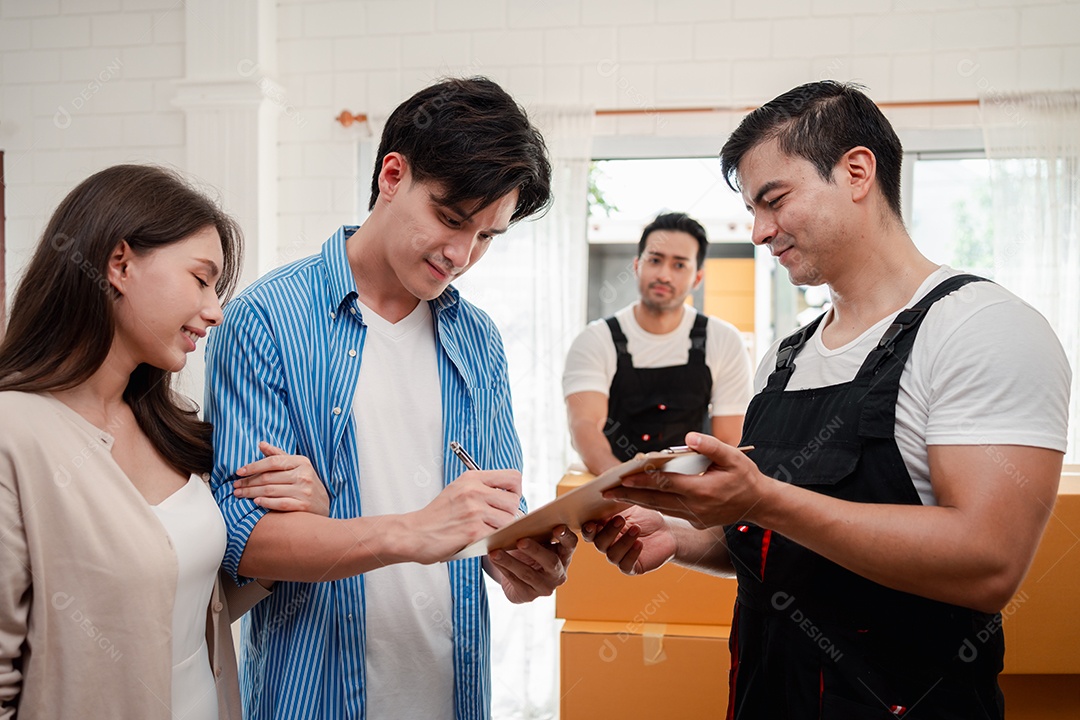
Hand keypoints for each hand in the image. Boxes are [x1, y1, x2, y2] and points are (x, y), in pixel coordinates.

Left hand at [233, 441, 330, 515]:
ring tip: (239, 494)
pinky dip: (266, 502)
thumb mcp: (297, 465)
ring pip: (271, 491)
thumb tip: (261, 444)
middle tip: (235, 486)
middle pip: (269, 478)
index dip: (253, 466)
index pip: (273, 462)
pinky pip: (279, 503)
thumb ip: (278, 455)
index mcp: (301, 462)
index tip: (239, 472)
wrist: (324, 504)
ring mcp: (304, 491)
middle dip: (248, 482)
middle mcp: (303, 475)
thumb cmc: (306, 482)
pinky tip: (255, 502)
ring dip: (251, 493)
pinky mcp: (303, 506)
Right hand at [407, 469, 522, 563]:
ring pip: (509, 520)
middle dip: (509, 514)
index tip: (506, 502)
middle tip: (495, 522)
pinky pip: (498, 535)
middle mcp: (474, 490)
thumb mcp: (458, 490)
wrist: (413, 533)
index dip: (515, 492)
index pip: (513, 477)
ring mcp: (474, 510)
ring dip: (501, 530)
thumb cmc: (437, 516)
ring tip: (485, 532)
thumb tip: (512, 497)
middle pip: (514, 501)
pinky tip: (480, 540)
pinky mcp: (473, 531)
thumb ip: (483, 489)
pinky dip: (493, 540)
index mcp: (472, 478)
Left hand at [488, 525, 576, 603]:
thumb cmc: (528, 551)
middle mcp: (558, 573)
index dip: (566, 536)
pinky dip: (502, 568)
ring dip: (510, 561)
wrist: (517, 575)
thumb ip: (534, 531)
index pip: (570, 545)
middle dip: (535, 550)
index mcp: (564, 554)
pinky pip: (514, 581)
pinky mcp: (529, 595)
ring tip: (495, 552)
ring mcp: (545, 586)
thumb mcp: (535, 540)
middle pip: (551, 562)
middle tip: (521, 541)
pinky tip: (493, 559)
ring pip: (528, 573)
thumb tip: (520, 521)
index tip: (557, 527)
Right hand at [582, 506, 675, 575]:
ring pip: (611, 554)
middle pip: (598, 542)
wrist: (667, 532)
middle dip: (607, 532)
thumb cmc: (646, 517)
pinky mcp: (631, 566)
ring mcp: (618, 556)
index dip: (588, 529)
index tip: (593, 523)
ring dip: (623, 541)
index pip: (589, 531)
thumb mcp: (631, 506)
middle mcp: (607, 544)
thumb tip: (606, 489)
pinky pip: (625, 564)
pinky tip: (639, 543)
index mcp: (603, 528)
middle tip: (620, 519)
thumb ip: (617, 501)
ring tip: (636, 528)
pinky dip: (631, 554)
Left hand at [604, 433, 767, 528]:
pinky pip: (670, 514)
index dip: (643, 482)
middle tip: (605, 493)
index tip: (622, 479)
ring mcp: (695, 518)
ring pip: (660, 509)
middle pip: (655, 501)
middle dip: (629, 496)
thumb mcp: (733, 456)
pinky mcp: (695, 523)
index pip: (665, 484)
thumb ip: (710, 445)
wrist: (759, 503)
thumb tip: (688, 437)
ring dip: (637, 503)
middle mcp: (695, 508)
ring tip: (615, 496)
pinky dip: (653, 507)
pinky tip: (638, 500)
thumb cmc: (745, 476)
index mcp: (702, 490)